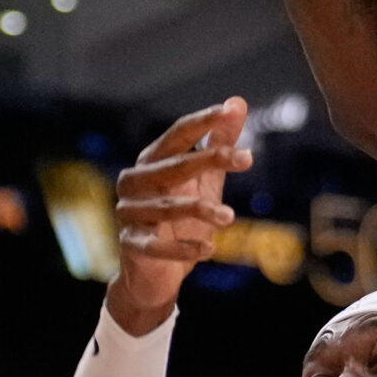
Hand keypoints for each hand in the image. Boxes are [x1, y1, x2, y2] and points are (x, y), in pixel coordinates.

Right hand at [106, 98, 252, 334]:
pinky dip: (183, 248)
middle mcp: (134, 183)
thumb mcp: (204, 181)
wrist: (154, 274)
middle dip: (211, 159)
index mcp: (151, 162)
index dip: (204, 121)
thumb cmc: (180, 221)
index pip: (178, 135)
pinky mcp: (130, 246)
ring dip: (200, 210)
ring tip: (231, 217)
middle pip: (173, 166)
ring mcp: (129, 214)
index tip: (231, 111)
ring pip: (166, 207)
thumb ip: (219, 145)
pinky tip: (209, 249)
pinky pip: (157, 245)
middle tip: (248, 158)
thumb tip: (238, 102)